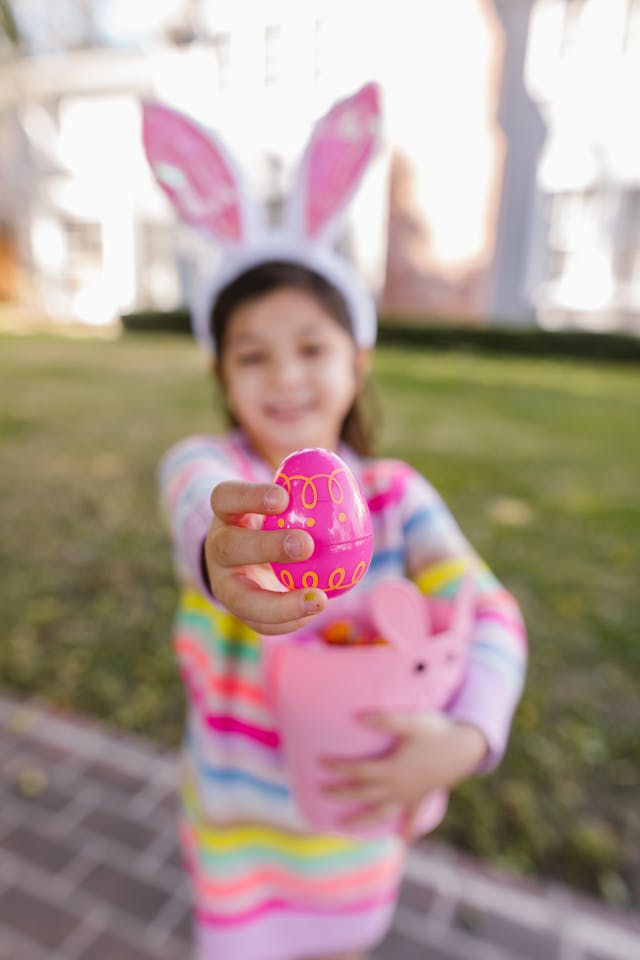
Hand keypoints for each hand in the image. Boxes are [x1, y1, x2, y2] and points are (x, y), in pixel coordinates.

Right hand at [204, 480, 326, 634]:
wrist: (246, 557)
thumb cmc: (273, 520)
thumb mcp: (280, 501)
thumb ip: (303, 491)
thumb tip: (346, 478)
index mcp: (226, 513)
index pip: (226, 497)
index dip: (251, 497)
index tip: (284, 497)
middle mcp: (219, 547)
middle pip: (230, 546)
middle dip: (266, 547)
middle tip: (306, 544)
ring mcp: (225, 583)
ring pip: (239, 598)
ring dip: (280, 602)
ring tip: (319, 598)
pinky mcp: (240, 611)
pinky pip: (259, 624)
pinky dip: (289, 621)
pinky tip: (315, 611)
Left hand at [321, 712, 486, 832]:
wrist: (466, 747)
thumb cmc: (437, 731)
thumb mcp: (411, 721)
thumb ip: (384, 720)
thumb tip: (358, 718)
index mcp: (391, 769)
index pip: (358, 771)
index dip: (338, 767)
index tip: (320, 762)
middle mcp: (398, 787)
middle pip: (363, 794)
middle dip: (341, 794)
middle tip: (321, 793)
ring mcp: (410, 795)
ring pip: (382, 813)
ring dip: (363, 820)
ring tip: (345, 826)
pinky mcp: (423, 797)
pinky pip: (414, 818)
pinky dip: (409, 830)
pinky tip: (404, 842)